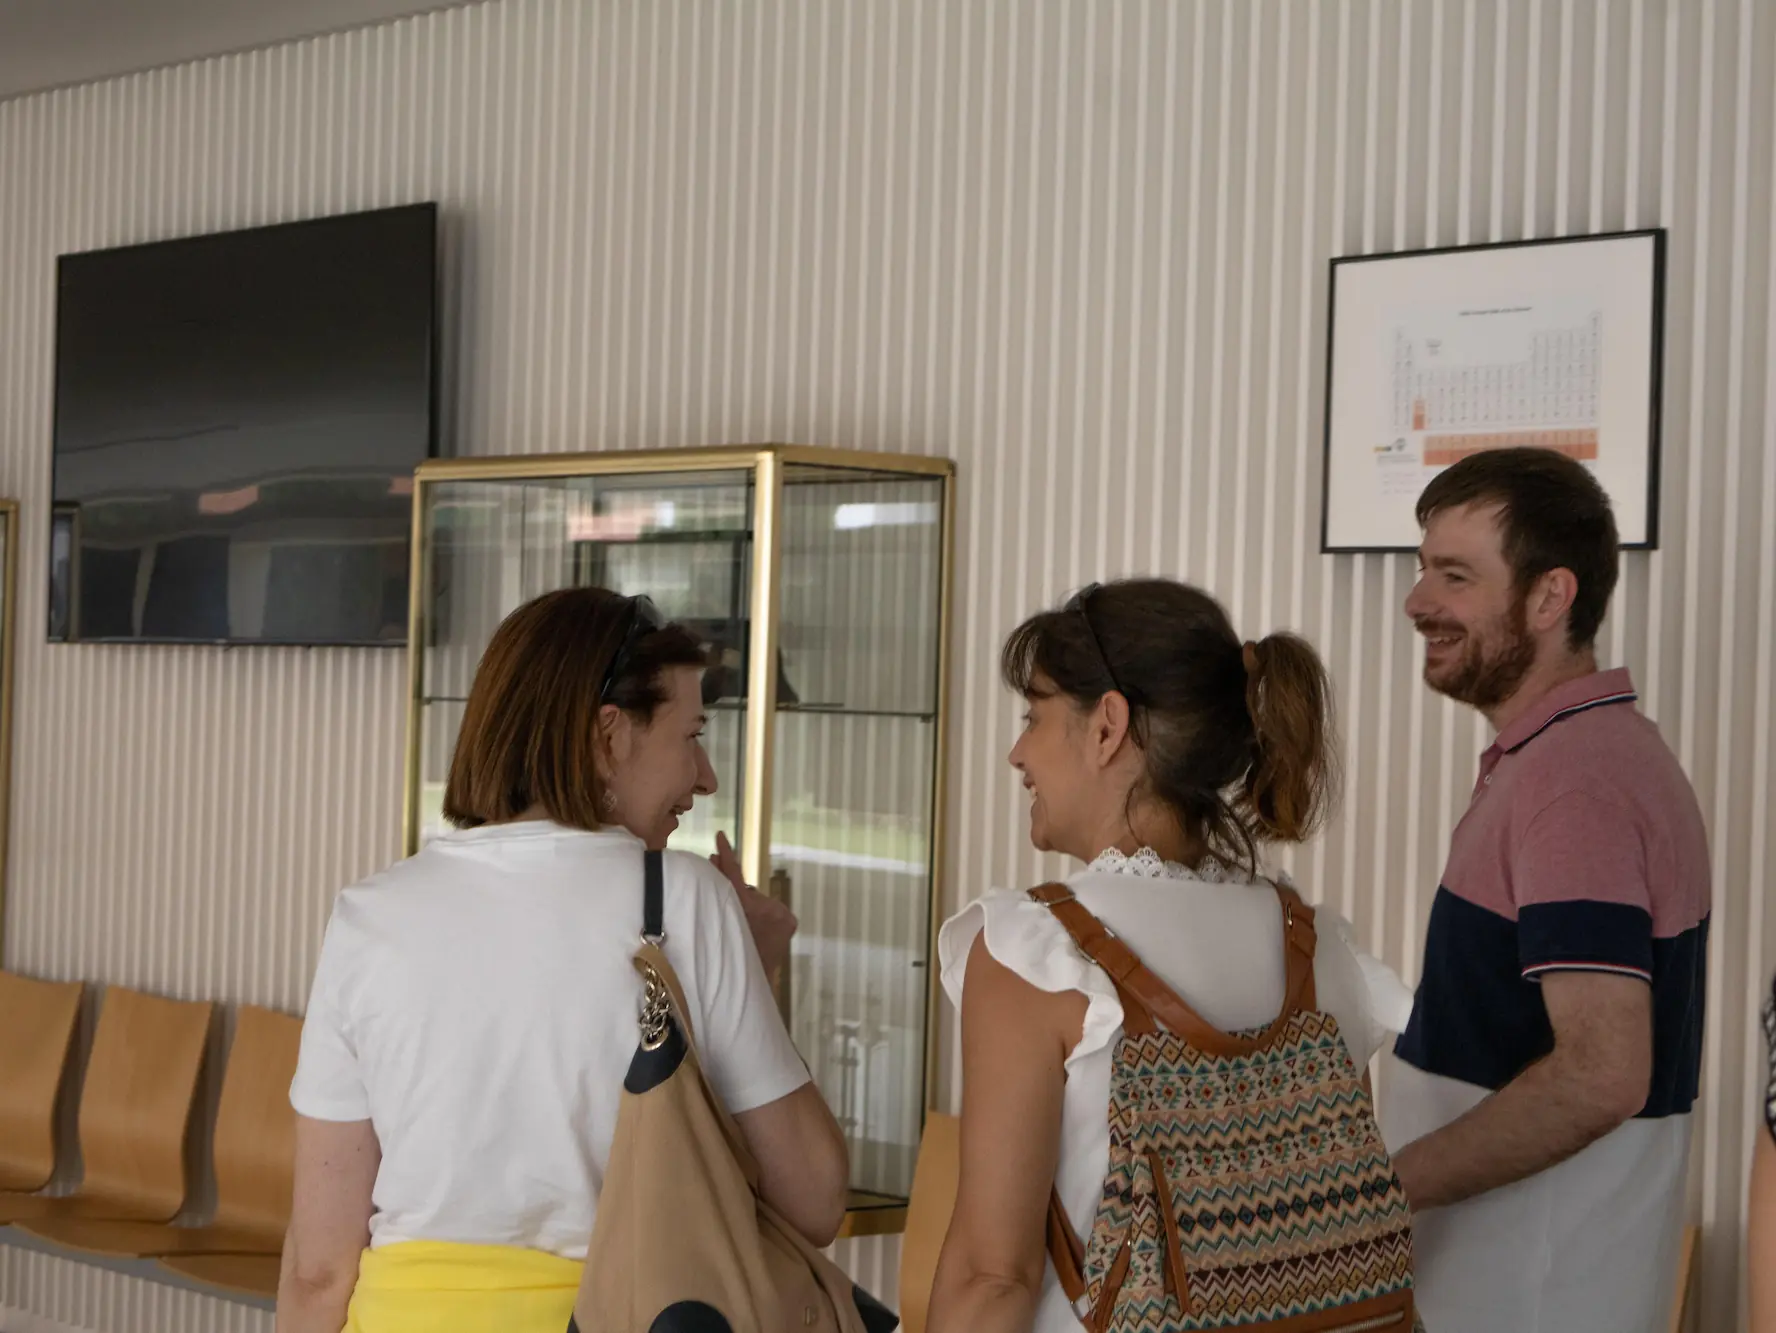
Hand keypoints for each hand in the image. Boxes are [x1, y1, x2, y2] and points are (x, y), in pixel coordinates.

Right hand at [711, 831, 797, 977]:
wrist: (750, 988)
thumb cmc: (730, 957)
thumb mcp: (719, 923)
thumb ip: (720, 895)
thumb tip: (716, 865)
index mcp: (746, 909)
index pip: (734, 875)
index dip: (727, 854)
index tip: (721, 836)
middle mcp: (768, 908)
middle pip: (745, 889)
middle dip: (731, 884)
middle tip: (717, 865)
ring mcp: (781, 915)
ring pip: (757, 901)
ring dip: (747, 904)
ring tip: (739, 921)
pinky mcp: (789, 920)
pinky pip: (770, 910)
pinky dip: (760, 913)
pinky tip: (755, 925)